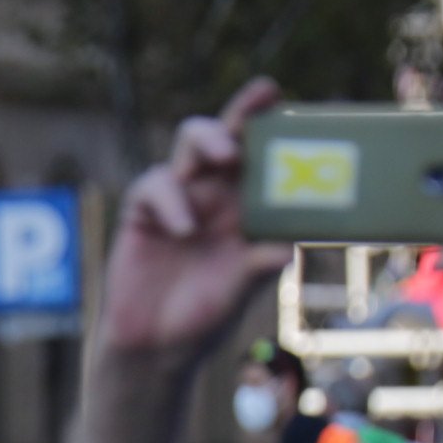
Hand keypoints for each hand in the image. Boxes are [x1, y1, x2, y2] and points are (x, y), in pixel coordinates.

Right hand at [100, 80, 294, 363]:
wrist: (155, 347)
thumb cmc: (206, 316)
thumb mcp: (242, 290)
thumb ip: (260, 265)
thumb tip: (286, 250)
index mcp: (248, 206)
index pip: (265, 156)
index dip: (279, 127)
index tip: (298, 105)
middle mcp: (216, 194)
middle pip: (229, 134)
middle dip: (245, 110)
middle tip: (264, 95)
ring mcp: (180, 198)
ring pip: (191, 143)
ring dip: (210, 139)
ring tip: (226, 154)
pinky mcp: (143, 211)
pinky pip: (155, 185)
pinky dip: (171, 200)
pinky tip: (183, 229)